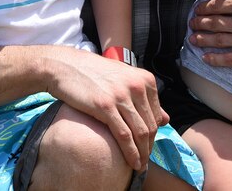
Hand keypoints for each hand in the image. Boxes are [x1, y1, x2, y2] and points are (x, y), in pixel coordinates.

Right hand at [45, 50, 166, 171]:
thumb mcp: (123, 79)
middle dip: (149, 146)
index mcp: (144, 79)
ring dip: (142, 153)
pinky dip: (131, 152)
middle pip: (150, 125)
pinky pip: (124, 135)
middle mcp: (137, 86)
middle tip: (145, 159)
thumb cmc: (93, 73)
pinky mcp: (105, 106)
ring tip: (140, 165)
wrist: (65, 66)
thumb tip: (166, 119)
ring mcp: (121, 95)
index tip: (147, 146)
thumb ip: (145, 97)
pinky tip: (132, 162)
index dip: (154, 134)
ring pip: (141, 132)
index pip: (157, 114)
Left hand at [188, 0, 231, 67]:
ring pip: (218, 41)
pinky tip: (205, 58)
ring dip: (202, 39)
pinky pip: (230, 59)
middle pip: (214, 23)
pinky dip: (216, 59)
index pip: (217, 5)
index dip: (204, 7)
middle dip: (200, 23)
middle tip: (192, 23)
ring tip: (192, 39)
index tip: (198, 9)